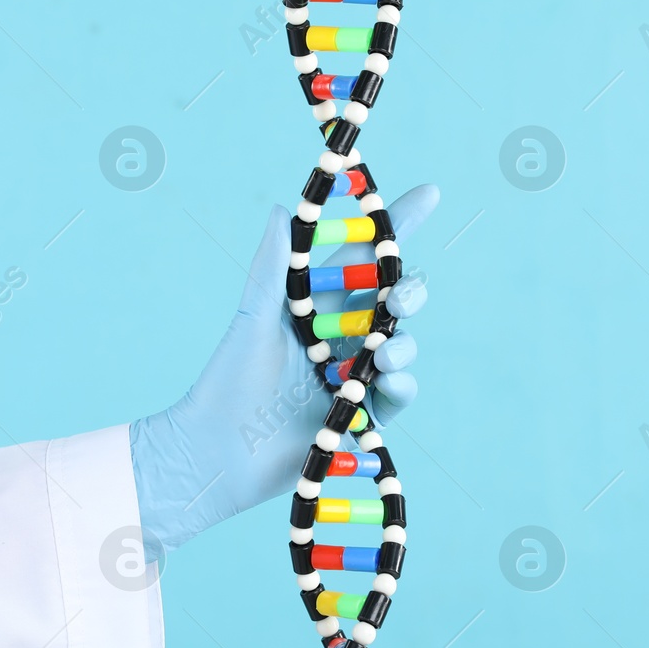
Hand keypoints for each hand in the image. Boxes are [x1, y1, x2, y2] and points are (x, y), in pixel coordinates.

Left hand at [129, 184, 439, 553]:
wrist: (218, 453)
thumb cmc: (226, 382)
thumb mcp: (252, 320)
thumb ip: (272, 269)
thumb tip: (283, 211)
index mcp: (314, 305)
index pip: (363, 259)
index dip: (397, 227)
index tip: (430, 194)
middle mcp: (337, 335)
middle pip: (393, 301)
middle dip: (410, 292)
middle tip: (403, 300)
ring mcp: (351, 374)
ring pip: (400, 346)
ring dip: (403, 346)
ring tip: (385, 357)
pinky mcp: (358, 414)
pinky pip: (396, 394)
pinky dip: (400, 387)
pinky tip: (386, 386)